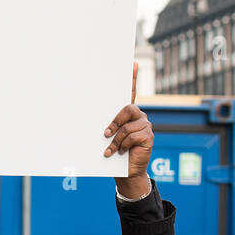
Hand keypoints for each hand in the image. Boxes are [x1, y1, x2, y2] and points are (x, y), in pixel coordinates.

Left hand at [103, 61, 152, 193]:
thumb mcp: (108, 136)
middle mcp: (138, 116)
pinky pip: (133, 136)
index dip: (133, 77)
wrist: (125, 171)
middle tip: (105, 134)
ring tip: (111, 149)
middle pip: (127, 109)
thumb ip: (106, 124)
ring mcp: (145, 125)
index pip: (131, 92)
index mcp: (128, 113)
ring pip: (127, 126)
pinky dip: (123, 145)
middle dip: (114, 122)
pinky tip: (121, 152)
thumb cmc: (114, 151)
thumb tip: (86, 112)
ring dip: (116, 140)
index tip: (133, 63)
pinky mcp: (149, 136)